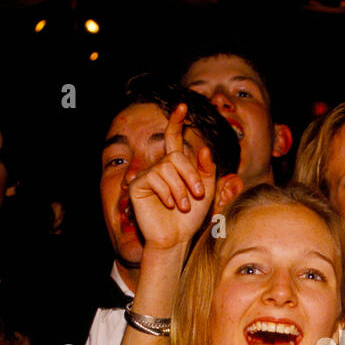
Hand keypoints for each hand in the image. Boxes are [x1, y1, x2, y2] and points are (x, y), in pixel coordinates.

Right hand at [127, 103, 215, 252]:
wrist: (176, 238)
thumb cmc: (190, 217)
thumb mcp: (206, 191)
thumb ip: (207, 170)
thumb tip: (204, 148)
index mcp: (176, 166)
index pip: (174, 139)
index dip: (176, 122)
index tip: (182, 106)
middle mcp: (160, 167)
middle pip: (176, 156)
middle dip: (191, 175)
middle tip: (198, 194)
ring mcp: (147, 175)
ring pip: (167, 168)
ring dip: (181, 188)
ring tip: (183, 205)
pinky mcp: (137, 185)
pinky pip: (155, 178)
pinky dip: (167, 193)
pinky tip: (169, 205)